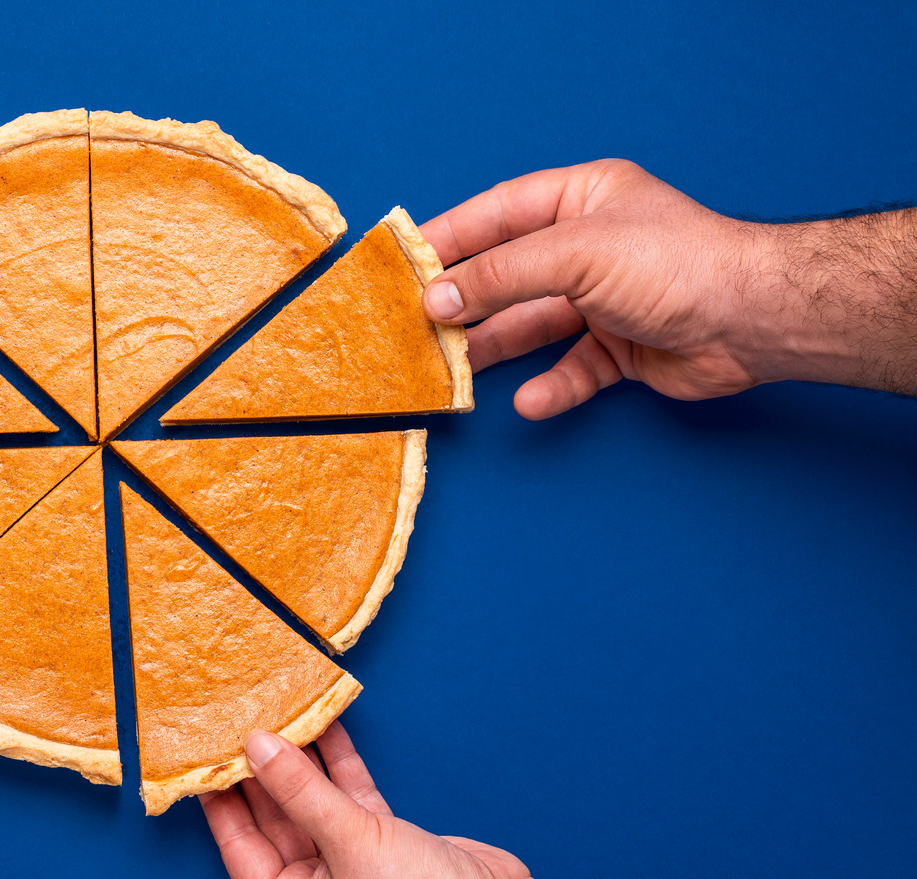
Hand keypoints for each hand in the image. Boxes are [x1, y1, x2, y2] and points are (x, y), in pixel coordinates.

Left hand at [201, 723, 562, 878]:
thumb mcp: (354, 845)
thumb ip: (304, 794)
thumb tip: (258, 746)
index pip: (240, 844)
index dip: (221, 797)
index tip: (206, 750)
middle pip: (273, 816)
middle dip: (261, 767)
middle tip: (240, 715)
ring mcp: (349, 861)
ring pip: (312, 800)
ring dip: (301, 756)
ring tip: (280, 707)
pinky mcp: (385, 841)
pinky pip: (350, 794)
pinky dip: (339, 761)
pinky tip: (325, 723)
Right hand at [417, 159, 916, 417]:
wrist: (755, 319)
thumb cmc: (677, 264)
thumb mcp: (574, 255)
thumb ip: (499, 275)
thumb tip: (435, 299)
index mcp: (582, 198)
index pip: (498, 213)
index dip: (449, 236)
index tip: (402, 261)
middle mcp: (590, 246)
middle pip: (509, 273)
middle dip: (465, 301)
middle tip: (415, 324)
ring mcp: (605, 299)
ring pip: (533, 325)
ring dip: (496, 348)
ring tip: (452, 370)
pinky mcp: (622, 348)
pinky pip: (572, 369)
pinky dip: (551, 387)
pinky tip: (530, 402)